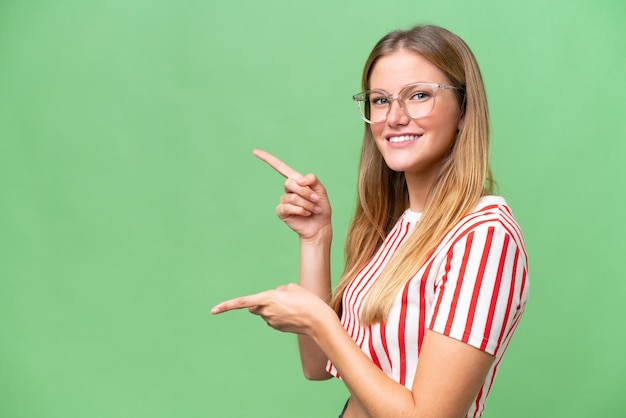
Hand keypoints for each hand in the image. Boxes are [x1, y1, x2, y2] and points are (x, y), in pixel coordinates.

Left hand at [211, 283, 331, 334]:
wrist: (318, 321)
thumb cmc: (307, 301)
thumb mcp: (292, 287)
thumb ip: (278, 291)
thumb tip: (274, 298)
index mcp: (267, 298)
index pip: (242, 302)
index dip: (227, 306)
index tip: (213, 311)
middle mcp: (266, 311)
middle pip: (255, 306)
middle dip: (260, 303)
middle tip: (280, 299)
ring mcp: (271, 321)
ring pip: (266, 312)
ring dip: (274, 308)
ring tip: (292, 306)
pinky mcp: (278, 328)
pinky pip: (274, 319)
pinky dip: (280, 315)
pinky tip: (294, 314)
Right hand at [253, 149, 330, 239]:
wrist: (320, 225)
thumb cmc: (320, 207)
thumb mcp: (320, 190)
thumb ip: (312, 180)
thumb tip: (300, 180)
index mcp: (296, 181)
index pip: (280, 167)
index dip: (267, 159)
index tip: (254, 151)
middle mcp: (288, 189)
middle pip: (290, 183)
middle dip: (305, 192)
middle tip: (315, 199)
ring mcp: (283, 200)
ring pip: (292, 197)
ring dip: (307, 204)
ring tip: (314, 209)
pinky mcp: (281, 211)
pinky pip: (288, 207)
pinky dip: (301, 210)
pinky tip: (306, 213)